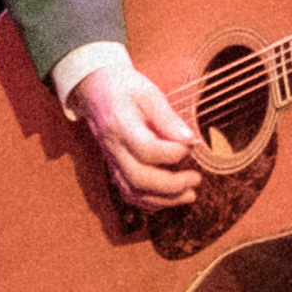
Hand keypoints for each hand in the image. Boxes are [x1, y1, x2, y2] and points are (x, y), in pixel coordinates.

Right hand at [69, 57, 213, 209]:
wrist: (94, 90)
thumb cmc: (125, 89)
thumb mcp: (149, 94)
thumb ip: (169, 119)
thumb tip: (192, 141)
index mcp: (121, 124)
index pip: (146, 149)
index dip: (172, 153)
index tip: (190, 146)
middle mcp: (113, 147)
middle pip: (139, 178)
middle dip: (172, 185)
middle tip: (196, 178)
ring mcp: (111, 161)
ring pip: (133, 192)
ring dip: (164, 200)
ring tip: (189, 194)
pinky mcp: (113, 168)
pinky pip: (129, 194)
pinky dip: (151, 203)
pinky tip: (170, 198)